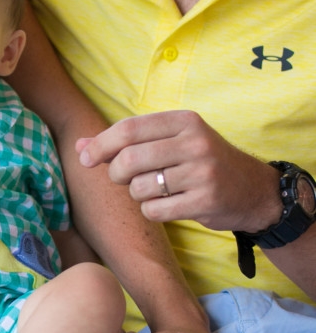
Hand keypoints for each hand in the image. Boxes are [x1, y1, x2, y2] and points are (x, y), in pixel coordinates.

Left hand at [75, 110, 280, 232]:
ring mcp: (202, 173)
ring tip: (155, 190)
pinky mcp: (205, 201)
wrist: (254, 191)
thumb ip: (124, 142)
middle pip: (129, 160)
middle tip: (124, 178)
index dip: (101, 144)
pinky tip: (168, 204)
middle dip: (116, 174)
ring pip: (139, 188)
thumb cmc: (199, 162)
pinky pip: (155, 210)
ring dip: (137, 194)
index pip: (128, 129)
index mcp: (183, 121)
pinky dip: (152, 210)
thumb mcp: (168, 141)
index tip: (86, 159)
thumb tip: (79, 147)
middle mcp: (194, 143)